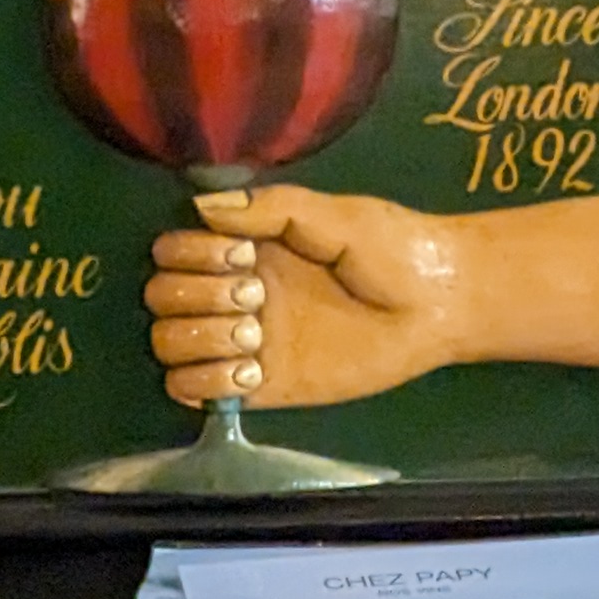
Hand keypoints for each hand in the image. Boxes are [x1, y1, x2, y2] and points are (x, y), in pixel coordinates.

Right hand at [142, 185, 475, 411]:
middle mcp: (235, 295)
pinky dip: (207, 383)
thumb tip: (202, 206)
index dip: (190, 254)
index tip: (242, 254)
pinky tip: (250, 370)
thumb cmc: (393, 250)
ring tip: (253, 336)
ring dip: (199, 339)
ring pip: (169, 346)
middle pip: (160, 300)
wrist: (438, 305)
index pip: (171, 252)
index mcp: (245, 249)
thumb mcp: (335, 215)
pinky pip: (198, 392)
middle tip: (254, 293)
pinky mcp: (263, 389)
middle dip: (195, 295)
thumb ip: (271, 209)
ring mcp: (246, 344)